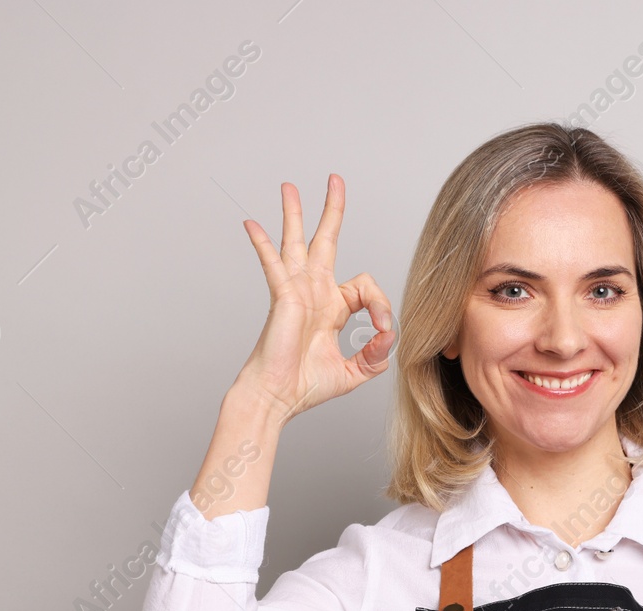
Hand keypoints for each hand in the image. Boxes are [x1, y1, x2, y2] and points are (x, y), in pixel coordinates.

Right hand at [234, 175, 394, 423]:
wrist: (279, 397)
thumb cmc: (307, 386)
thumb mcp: (357, 371)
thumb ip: (378, 353)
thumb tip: (390, 333)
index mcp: (331, 307)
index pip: (364, 286)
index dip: (381, 305)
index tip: (383, 331)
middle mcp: (314, 292)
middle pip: (325, 240)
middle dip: (331, 210)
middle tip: (334, 181)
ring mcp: (297, 291)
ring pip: (296, 241)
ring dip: (294, 212)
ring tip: (290, 186)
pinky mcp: (284, 297)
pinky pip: (273, 264)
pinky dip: (263, 244)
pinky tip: (252, 224)